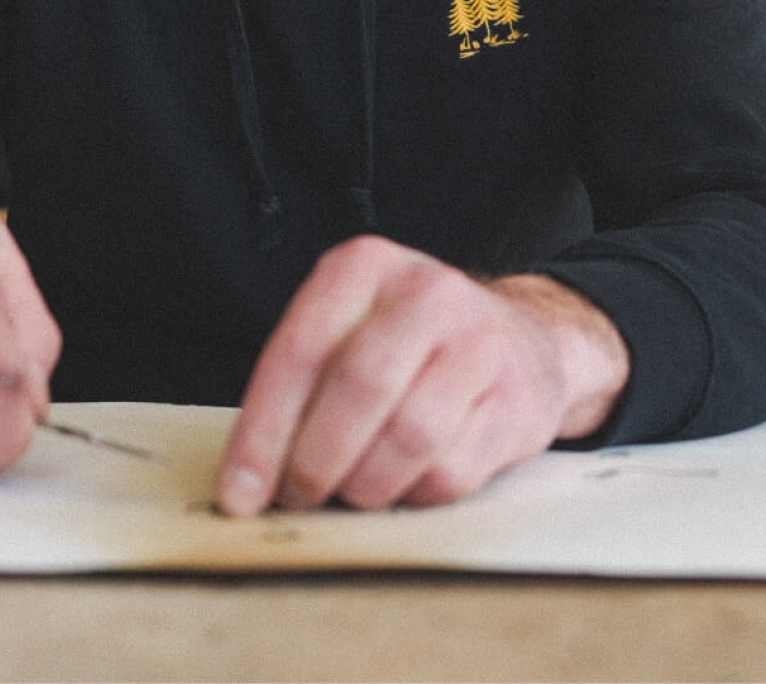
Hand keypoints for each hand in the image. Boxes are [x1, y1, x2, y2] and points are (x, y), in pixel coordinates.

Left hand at [215, 235, 628, 515]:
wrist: (526, 340)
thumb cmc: (411, 347)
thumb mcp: (349, 332)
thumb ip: (301, 388)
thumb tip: (247, 480)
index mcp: (365, 267)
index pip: (300, 352)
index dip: (262, 432)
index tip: (239, 492)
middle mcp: (427, 292)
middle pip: (359, 387)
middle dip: (315, 461)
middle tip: (297, 498)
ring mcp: (481, 343)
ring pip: (409, 436)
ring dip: (366, 485)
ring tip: (352, 493)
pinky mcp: (518, 401)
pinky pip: (452, 471)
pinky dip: (415, 495)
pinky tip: (406, 484)